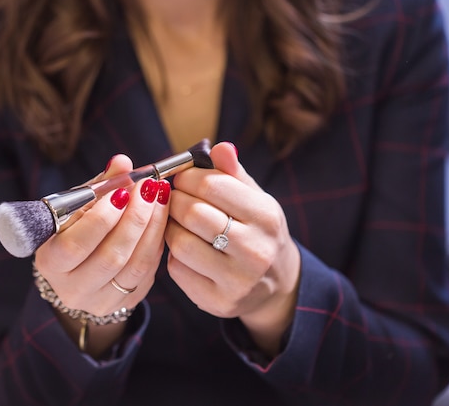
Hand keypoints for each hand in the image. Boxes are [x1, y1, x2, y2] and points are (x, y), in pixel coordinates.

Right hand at [34, 155, 170, 356]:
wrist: (77, 273)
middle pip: (111, 257)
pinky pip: (148, 272)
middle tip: (149, 188)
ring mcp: (101, 301)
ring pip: (135, 266)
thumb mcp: (76, 208)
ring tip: (161, 196)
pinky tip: (161, 218)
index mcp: (51, 263)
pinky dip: (157, 242)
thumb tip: (122, 162)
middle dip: (135, 218)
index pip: (75, 245)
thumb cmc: (74, 232)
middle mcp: (73, 288)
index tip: (123, 191)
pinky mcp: (126, 303)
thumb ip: (99, 186)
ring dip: (153, 227)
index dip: (101, 219)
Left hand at [165, 142, 300, 355]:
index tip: (182, 180)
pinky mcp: (218, 301)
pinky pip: (177, 269)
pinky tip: (187, 251)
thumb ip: (233, 174)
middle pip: (191, 214)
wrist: (277, 284)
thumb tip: (220, 147)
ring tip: (179, 225)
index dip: (187, 178)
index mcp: (266, 216)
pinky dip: (174, 256)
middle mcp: (256, 250)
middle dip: (175, 201)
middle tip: (174, 199)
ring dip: (171, 229)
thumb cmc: (258, 231)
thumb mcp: (255, 199)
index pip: (211, 185)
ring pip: (180, 243)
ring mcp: (237, 280)